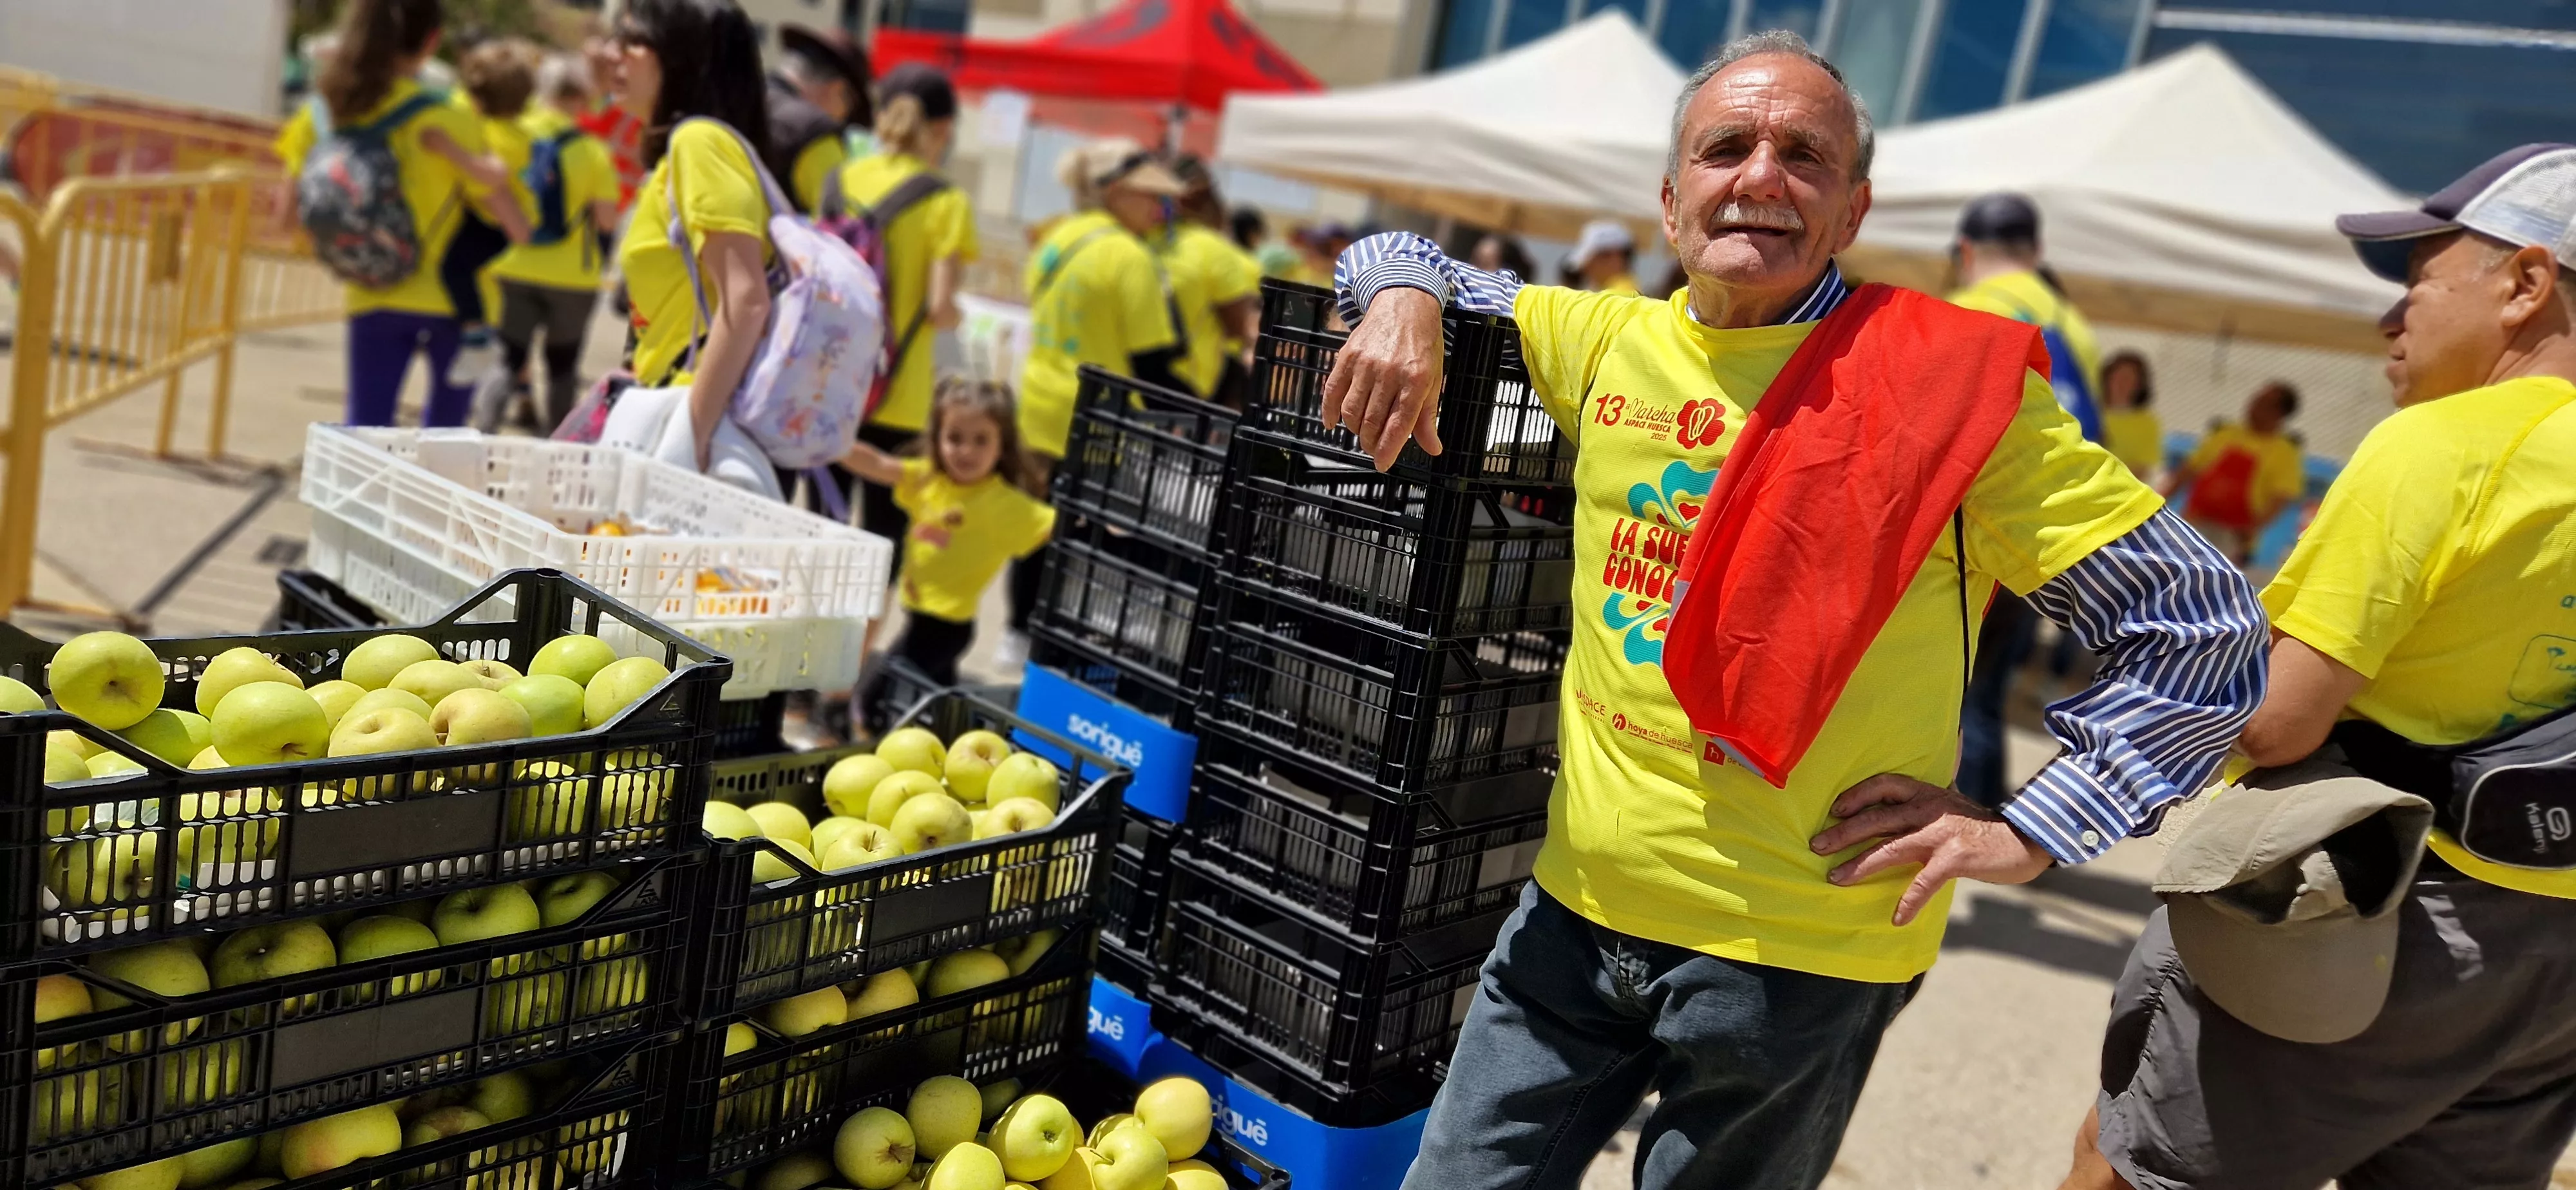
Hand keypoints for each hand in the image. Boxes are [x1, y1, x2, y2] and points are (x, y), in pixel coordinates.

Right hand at [1320, 286, 1444, 469]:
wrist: (1404, 303)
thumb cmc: (1422, 344)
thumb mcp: (1434, 378)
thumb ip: (1428, 416)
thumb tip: (1433, 449)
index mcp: (1415, 380)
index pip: (1398, 425)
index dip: (1388, 450)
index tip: (1382, 464)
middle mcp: (1389, 372)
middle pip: (1372, 422)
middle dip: (1371, 442)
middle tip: (1374, 448)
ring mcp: (1365, 364)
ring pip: (1351, 411)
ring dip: (1354, 429)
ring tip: (1362, 432)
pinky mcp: (1347, 356)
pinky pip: (1332, 391)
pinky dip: (1329, 412)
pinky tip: (1332, 423)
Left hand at [1808, 774, 2053, 925]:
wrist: (2026, 840)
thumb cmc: (1981, 827)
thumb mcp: (1952, 804)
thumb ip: (1927, 800)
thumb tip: (1901, 800)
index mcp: (1927, 793)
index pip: (1884, 785)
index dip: (1857, 795)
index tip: (1835, 810)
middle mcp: (1930, 809)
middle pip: (1877, 818)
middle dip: (1844, 833)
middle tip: (1817, 846)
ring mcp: (1942, 833)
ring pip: (1890, 848)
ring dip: (1860, 865)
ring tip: (1836, 879)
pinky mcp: (1955, 857)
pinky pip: (1924, 882)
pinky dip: (1909, 902)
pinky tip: (1897, 918)